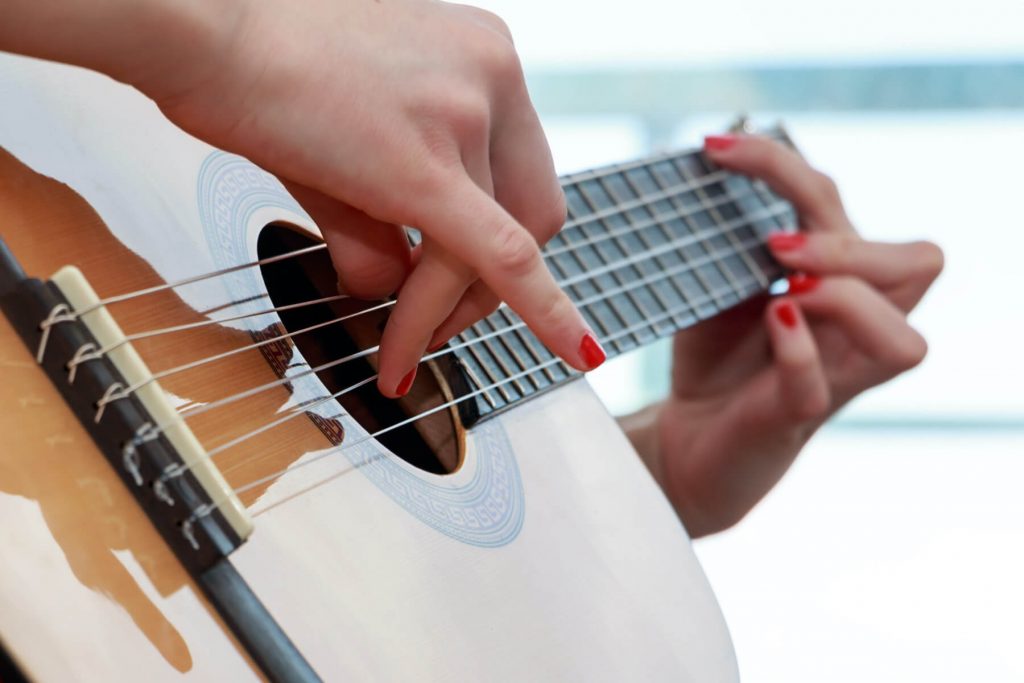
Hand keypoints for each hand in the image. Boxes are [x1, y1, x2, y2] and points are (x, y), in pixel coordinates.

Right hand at [18, 0, 602, 395]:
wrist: (198, 29)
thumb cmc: (260, 72)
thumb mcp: (349, 148)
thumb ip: (380, 223)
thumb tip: (389, 290)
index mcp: (485, 59)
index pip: (521, 179)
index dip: (503, 248)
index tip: (474, 290)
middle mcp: (492, 76)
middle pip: (531, 217)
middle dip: (486, 289)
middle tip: (431, 327)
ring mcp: (465, 113)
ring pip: (490, 250)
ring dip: (445, 313)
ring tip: (398, 351)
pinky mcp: (425, 165)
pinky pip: (503, 256)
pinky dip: (548, 314)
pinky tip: (576, 353)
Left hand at [621, 134, 943, 537]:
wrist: (687, 438)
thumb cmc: (714, 357)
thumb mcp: (718, 285)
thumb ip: (730, 242)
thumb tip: (711, 174)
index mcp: (838, 277)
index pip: (841, 206)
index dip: (784, 166)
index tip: (715, 148)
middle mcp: (855, 325)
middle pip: (917, 264)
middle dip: (846, 236)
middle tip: (773, 240)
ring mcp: (836, 375)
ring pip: (904, 340)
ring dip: (847, 294)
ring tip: (783, 284)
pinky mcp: (798, 416)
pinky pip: (822, 385)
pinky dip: (799, 349)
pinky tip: (773, 318)